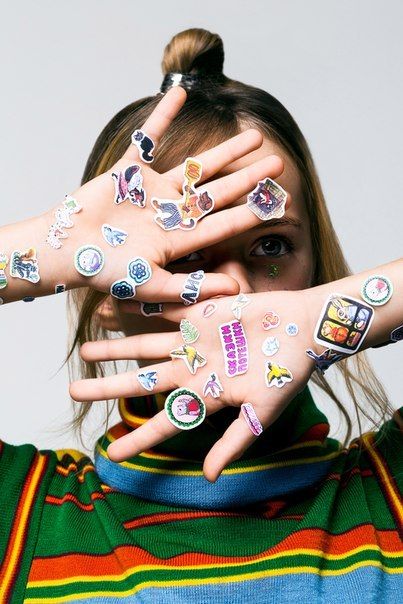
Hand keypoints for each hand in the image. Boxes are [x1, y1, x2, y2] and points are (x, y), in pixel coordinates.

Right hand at [55, 87, 286, 301]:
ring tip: (254, 136)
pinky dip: (162, 116)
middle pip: (219, 191)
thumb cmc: (106, 273)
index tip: (280, 203)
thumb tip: (236, 287)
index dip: (252, 212)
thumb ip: (192, 286)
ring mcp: (152, 190)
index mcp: (179, 239)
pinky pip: (148, 138)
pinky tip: (180, 93)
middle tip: (279, 164)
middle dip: (249, 178)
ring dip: (225, 151)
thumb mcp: (152, 285)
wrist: (66, 252)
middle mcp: (172, 212)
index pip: (224, 222)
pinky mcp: (128, 172)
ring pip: (196, 166)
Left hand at [70, 288, 320, 481]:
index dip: (139, 439)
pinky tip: (115, 308)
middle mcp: (193, 370)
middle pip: (142, 381)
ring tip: (85, 351)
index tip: (110, 454)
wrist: (303, 329)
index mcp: (206, 396)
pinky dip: (140, 310)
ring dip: (116, 349)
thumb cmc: (287, 372)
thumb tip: (208, 478)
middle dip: (109, 387)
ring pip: (144, 347)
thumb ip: (234, 441)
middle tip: (74, 392)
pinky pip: (164, 312)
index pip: (165, 421)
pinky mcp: (200, 315)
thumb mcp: (262, 412)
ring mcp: (193, 342)